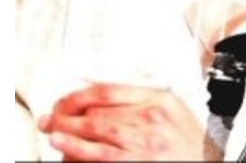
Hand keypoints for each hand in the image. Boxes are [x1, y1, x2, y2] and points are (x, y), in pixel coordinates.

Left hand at [38, 83, 220, 160]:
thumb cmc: (193, 145)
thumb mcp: (174, 111)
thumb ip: (144, 101)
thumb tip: (106, 100)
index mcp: (160, 99)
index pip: (110, 89)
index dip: (81, 94)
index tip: (66, 99)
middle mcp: (152, 118)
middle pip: (99, 109)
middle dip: (69, 111)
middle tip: (52, 115)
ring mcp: (145, 143)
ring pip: (97, 130)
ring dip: (68, 129)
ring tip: (52, 127)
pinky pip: (102, 156)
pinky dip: (78, 149)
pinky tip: (64, 145)